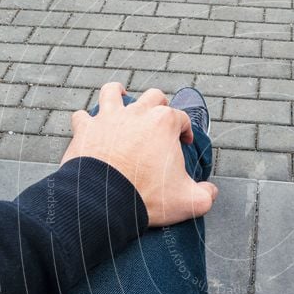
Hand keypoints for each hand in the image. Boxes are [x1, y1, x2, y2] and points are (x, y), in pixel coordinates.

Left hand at [61, 83, 217, 226]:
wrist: (104, 201)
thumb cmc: (147, 197)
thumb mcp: (189, 201)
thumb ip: (205, 195)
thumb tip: (210, 192)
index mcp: (164, 124)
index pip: (182, 118)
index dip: (186, 131)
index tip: (185, 143)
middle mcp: (137, 113)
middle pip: (153, 97)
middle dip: (160, 105)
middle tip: (160, 121)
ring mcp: (108, 118)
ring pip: (113, 92)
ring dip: (119, 94)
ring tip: (122, 99)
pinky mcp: (86, 129)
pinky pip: (83, 116)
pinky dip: (87, 120)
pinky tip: (90, 127)